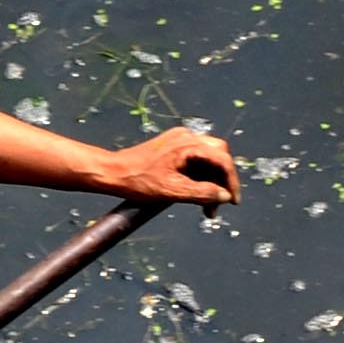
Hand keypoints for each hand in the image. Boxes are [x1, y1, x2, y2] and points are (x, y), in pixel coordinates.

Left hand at [94, 125, 237, 206]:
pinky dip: (200, 176)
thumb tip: (224, 196)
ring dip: (211, 180)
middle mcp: (186, 137)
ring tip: (206, 205)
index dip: (231, 182)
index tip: (232, 201)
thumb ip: (202, 193)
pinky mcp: (172, 146)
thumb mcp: (173, 191)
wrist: (111, 173)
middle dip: (222, 180)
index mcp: (188, 144)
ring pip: (208, 158)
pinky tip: (196, 193)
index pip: (223, 160)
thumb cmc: (137, 181)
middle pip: (218, 156)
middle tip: (218, 203)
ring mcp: (179, 140)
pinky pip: (195, 158)